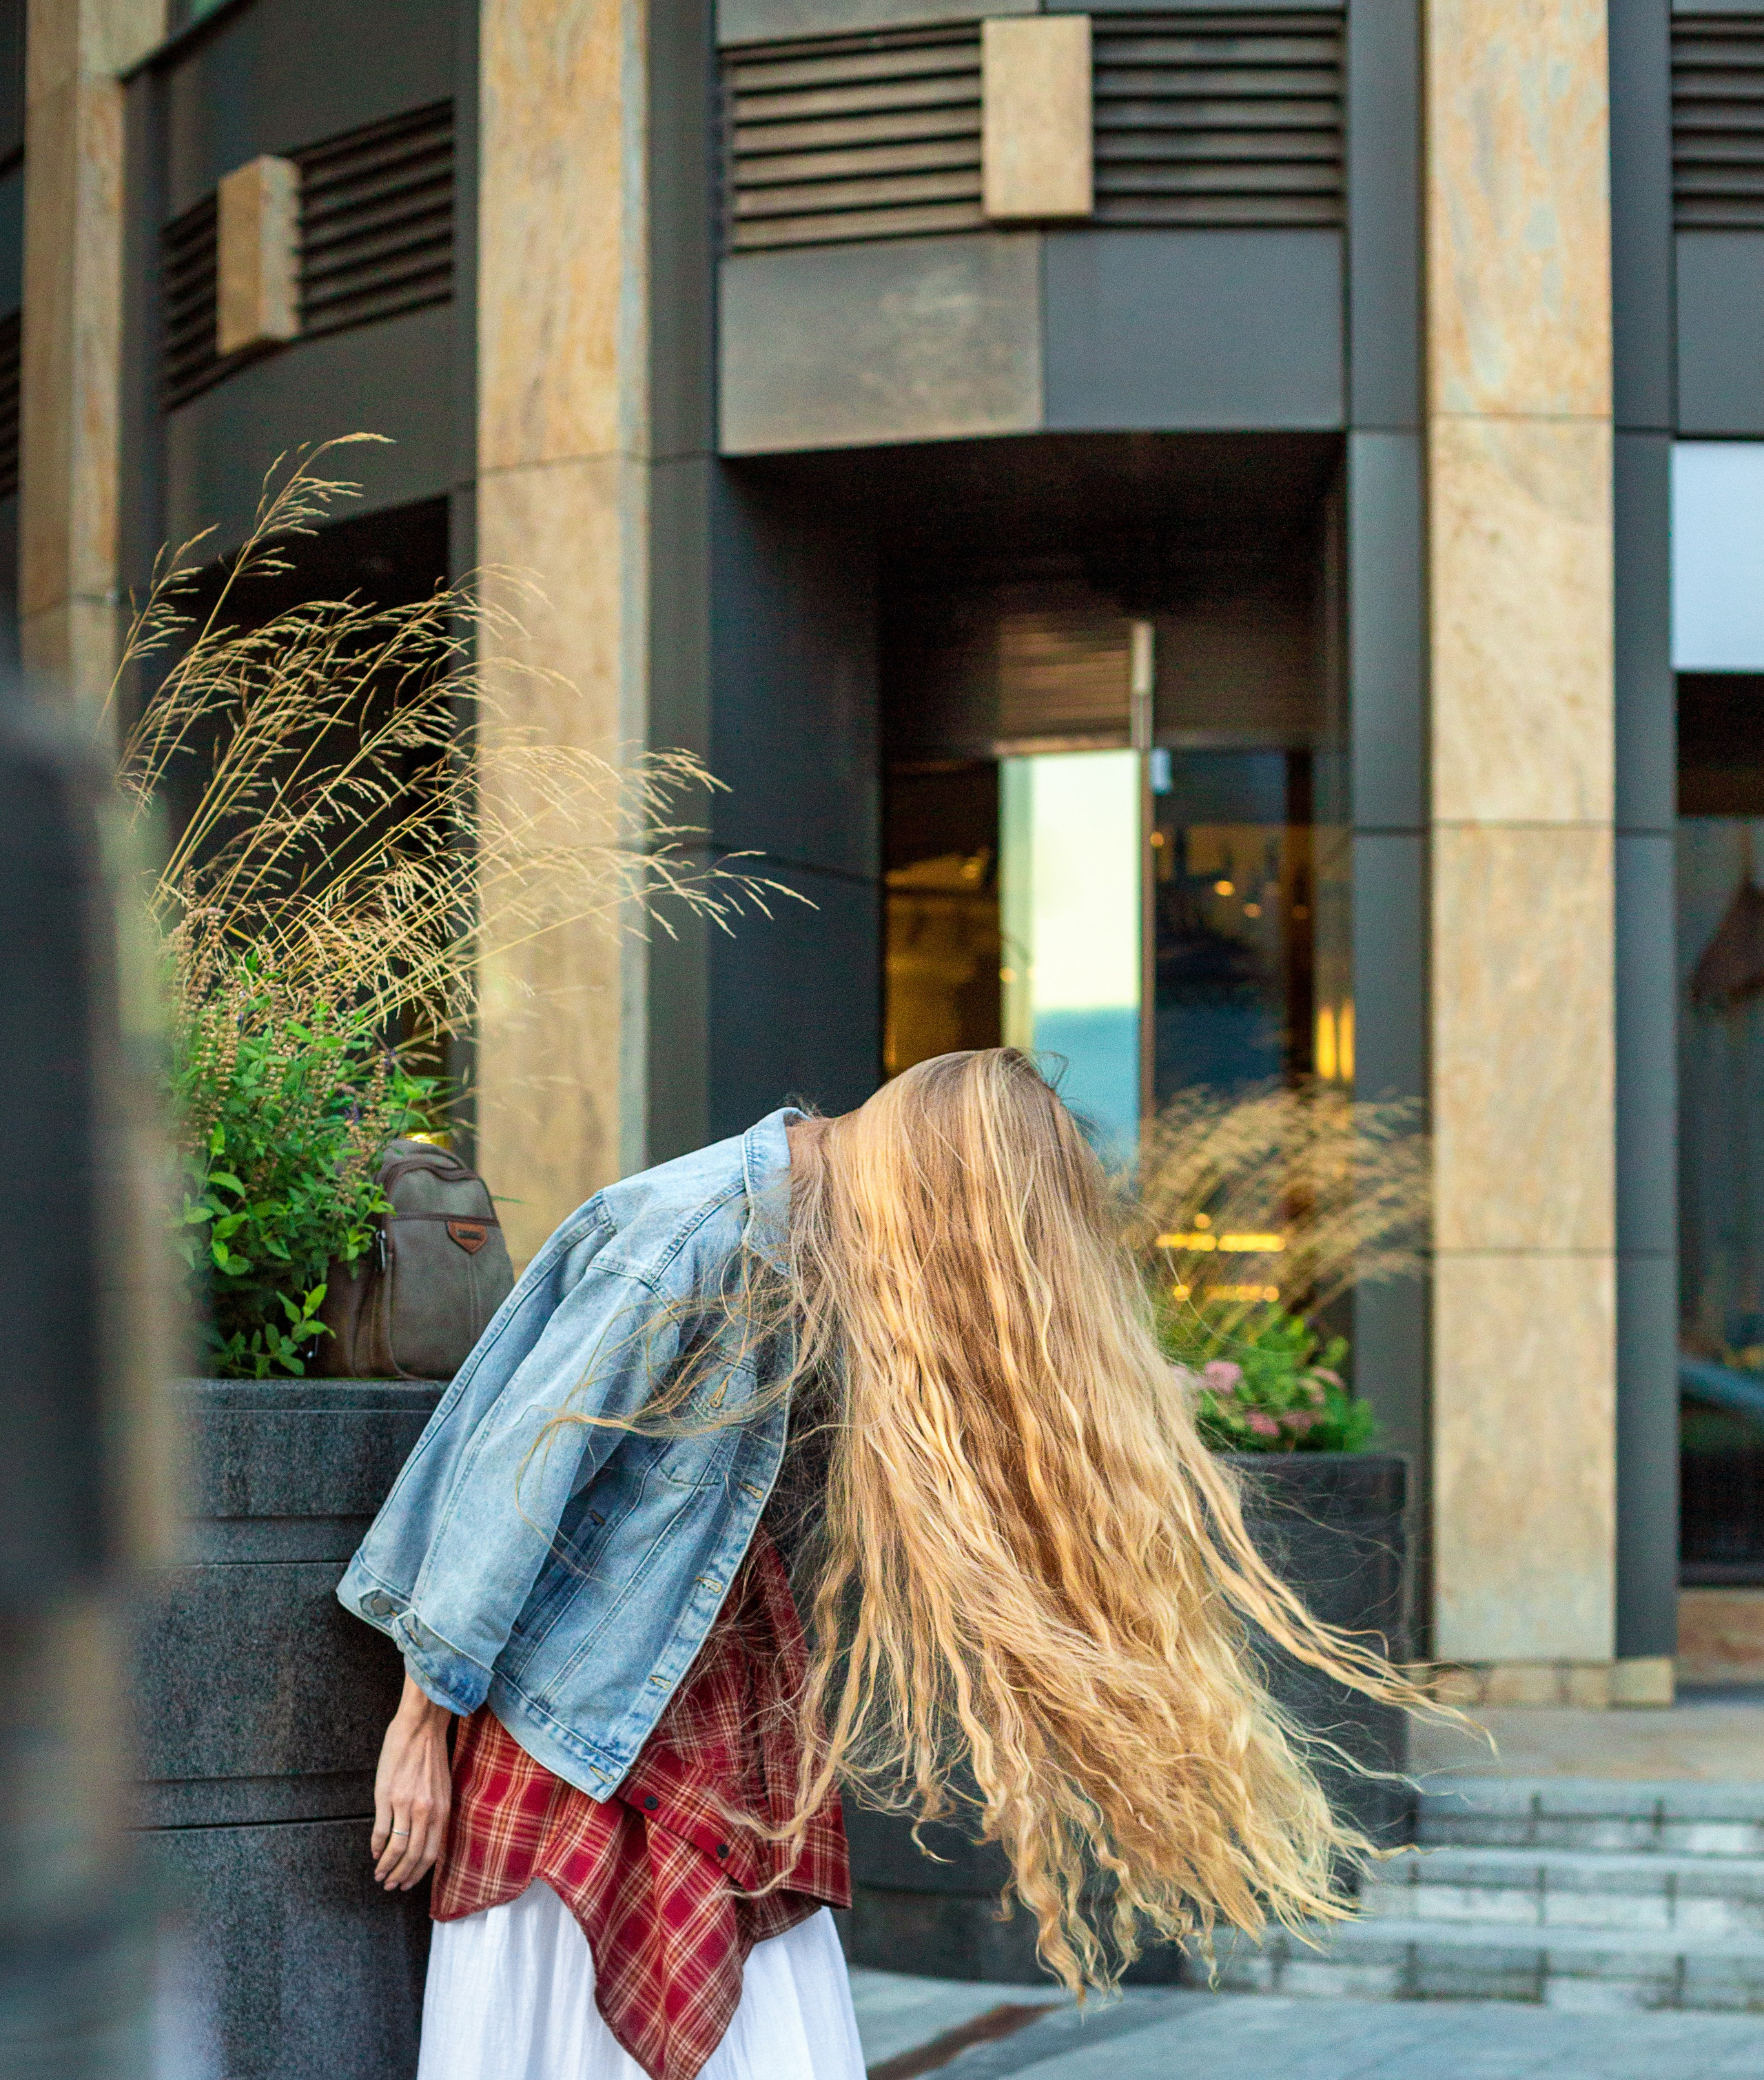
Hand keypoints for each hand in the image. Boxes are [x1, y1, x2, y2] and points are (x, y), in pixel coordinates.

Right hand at [372, 1670, 454, 1890]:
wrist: (421, 1726)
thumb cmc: (432, 1755)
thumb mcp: (443, 1788)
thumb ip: (437, 1814)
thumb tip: (427, 1839)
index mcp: (442, 1810)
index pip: (432, 1854)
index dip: (418, 1874)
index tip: (408, 1883)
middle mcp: (426, 1812)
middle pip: (413, 1857)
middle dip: (401, 1877)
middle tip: (390, 1886)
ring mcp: (405, 1805)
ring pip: (396, 1849)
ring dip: (387, 1867)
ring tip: (379, 1875)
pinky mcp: (387, 1796)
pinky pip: (381, 1831)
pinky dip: (376, 1847)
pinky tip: (373, 1853)